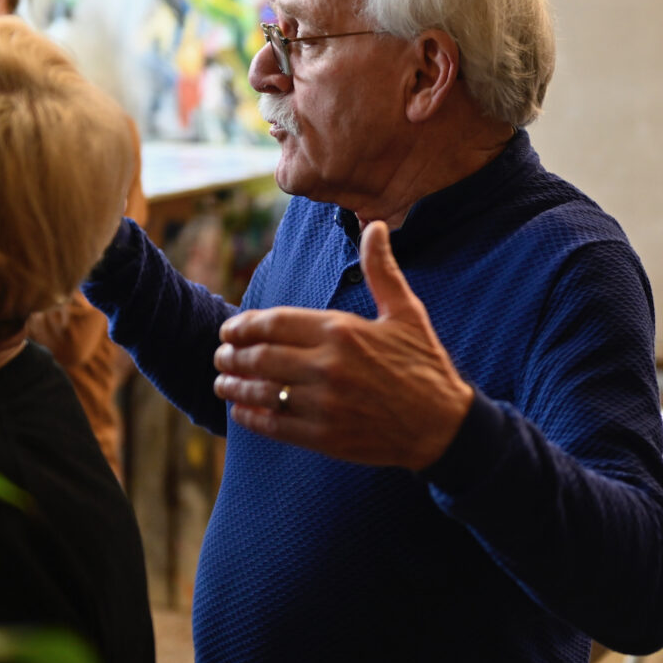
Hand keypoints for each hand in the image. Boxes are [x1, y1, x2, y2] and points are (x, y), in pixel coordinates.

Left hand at [212, 220, 473, 469]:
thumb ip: (382, 270)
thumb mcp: (407, 312)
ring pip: (261, 391)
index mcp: (343, 331)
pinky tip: (241, 411)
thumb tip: (376, 226)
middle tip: (219, 355)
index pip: (274, 323)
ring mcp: (324, 404)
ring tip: (221, 381)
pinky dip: (251, 417)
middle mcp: (328, 366)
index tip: (228, 330)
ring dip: (233, 385)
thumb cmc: (425, 365)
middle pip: (260, 357)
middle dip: (231, 355)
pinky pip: (274, 424)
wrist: (443, 425)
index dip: (244, 326)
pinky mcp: (324, 436)